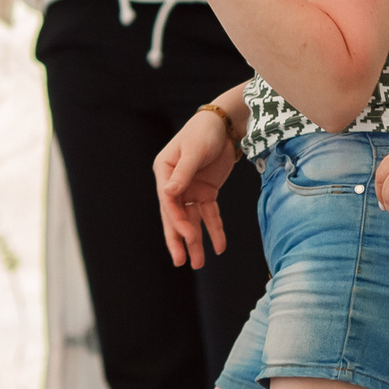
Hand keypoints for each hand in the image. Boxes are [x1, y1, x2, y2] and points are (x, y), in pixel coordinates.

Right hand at [154, 105, 240, 267]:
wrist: (224, 125)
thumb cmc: (204, 132)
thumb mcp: (195, 150)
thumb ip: (183, 172)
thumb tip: (168, 194)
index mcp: (164, 171)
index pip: (168, 201)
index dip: (177, 219)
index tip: (188, 234)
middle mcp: (174, 184)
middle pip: (175, 216)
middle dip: (178, 239)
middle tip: (180, 261)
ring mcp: (190, 191)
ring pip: (192, 220)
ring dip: (195, 241)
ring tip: (198, 264)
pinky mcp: (205, 193)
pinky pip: (210, 215)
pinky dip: (215, 230)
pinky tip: (219, 247)